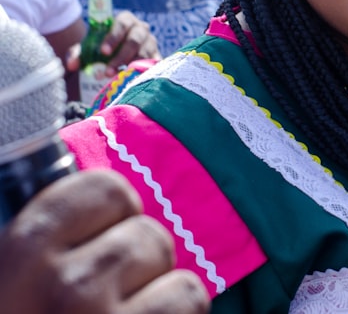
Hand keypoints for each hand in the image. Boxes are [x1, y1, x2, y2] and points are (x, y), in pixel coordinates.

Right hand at [0, 170, 208, 312]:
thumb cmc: (23, 312)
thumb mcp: (15, 280)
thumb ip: (47, 244)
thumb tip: (108, 205)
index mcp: (19, 255)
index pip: (105, 189)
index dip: (111, 214)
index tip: (98, 241)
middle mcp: (65, 287)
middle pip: (147, 235)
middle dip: (136, 267)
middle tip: (101, 306)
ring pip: (175, 274)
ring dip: (158, 301)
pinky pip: (188, 304)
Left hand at [65, 12, 160, 77]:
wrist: (118, 53)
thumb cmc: (102, 47)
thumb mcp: (88, 47)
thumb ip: (78, 53)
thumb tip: (73, 64)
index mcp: (125, 20)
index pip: (122, 23)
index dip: (113, 37)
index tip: (103, 51)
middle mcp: (141, 29)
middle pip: (135, 40)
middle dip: (121, 56)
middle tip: (107, 71)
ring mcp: (151, 42)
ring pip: (145, 53)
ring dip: (131, 66)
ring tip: (117, 78)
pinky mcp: (157, 56)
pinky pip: (154, 64)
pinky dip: (143, 72)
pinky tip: (132, 80)